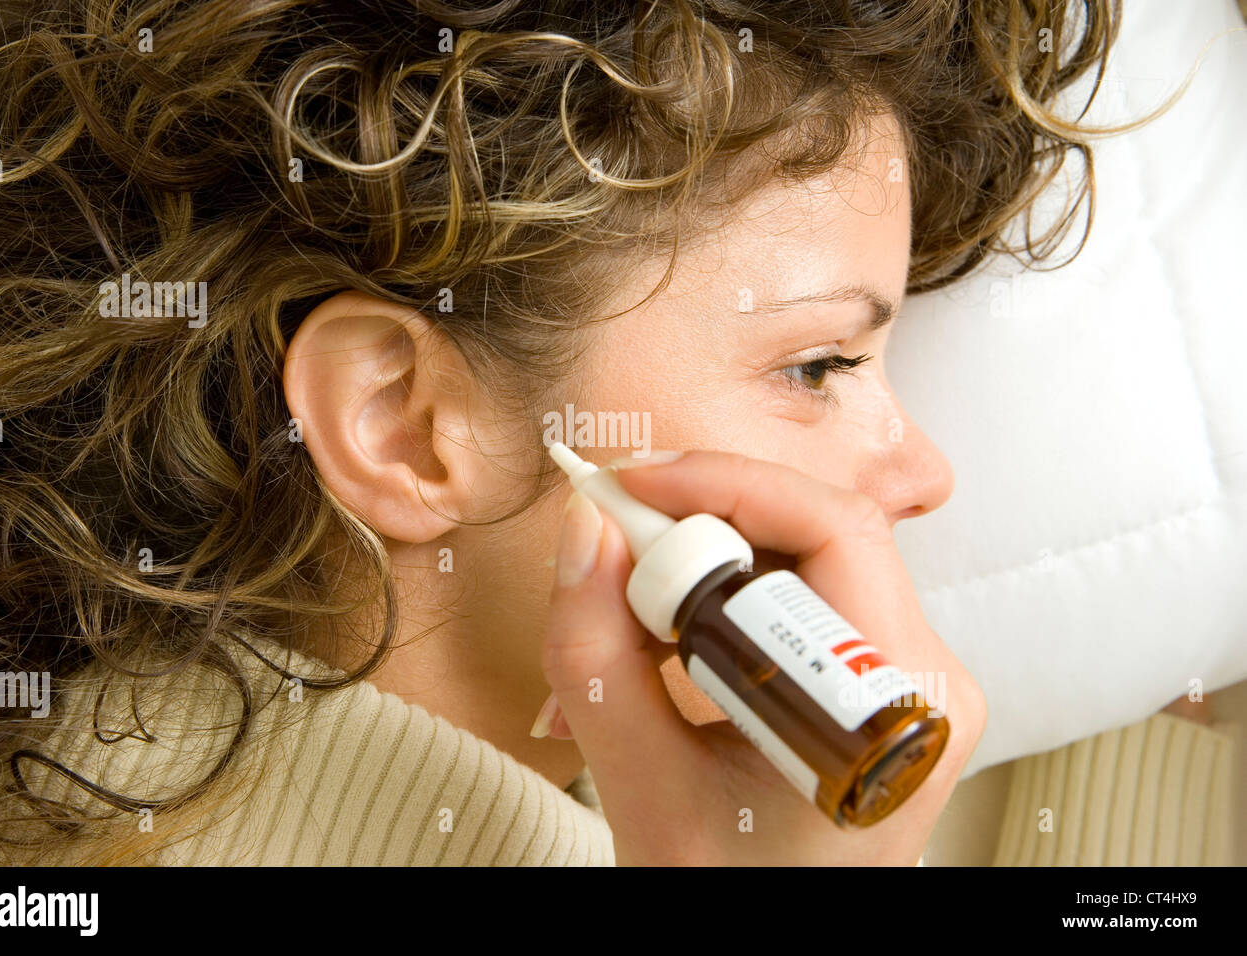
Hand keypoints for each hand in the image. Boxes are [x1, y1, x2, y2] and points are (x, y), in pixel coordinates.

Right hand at [538, 449, 987, 864]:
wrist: (770, 955)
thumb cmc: (726, 898)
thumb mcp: (642, 788)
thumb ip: (595, 653)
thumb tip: (583, 527)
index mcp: (900, 709)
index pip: (833, 530)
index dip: (723, 485)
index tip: (626, 489)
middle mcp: (927, 681)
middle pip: (819, 532)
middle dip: (703, 524)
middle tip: (612, 544)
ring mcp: (909, 679)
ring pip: (800, 557)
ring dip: (704, 561)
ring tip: (626, 609)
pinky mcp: (876, 680)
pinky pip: (797, 595)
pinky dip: (721, 596)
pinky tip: (662, 637)